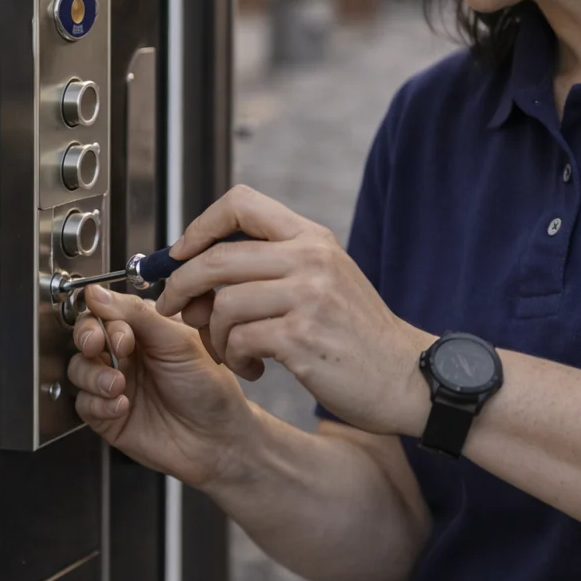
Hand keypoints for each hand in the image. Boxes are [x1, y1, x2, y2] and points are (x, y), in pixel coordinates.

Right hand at [67, 283, 255, 487]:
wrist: (217, 440)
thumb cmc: (209, 389)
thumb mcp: (178, 341)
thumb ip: (137, 314)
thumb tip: (97, 292)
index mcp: (145, 329)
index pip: (107, 310)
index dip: (103, 316)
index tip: (117, 329)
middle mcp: (127, 354)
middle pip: (86, 335)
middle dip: (88, 338)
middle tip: (99, 346)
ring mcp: (115, 384)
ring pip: (79, 368)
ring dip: (94, 374)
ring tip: (118, 384)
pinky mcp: (107, 415)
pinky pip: (84, 403)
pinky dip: (98, 403)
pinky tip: (122, 406)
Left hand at [155, 185, 434, 436]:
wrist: (405, 378)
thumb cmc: (357, 334)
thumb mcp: (325, 278)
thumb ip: (274, 263)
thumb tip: (201, 263)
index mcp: (311, 238)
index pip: (240, 202)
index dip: (199, 226)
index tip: (179, 255)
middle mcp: (310, 259)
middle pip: (216, 258)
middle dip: (181, 285)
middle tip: (175, 308)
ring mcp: (308, 297)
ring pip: (223, 305)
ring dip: (214, 335)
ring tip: (232, 352)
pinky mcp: (302, 338)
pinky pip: (239, 340)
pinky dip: (235, 359)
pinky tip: (254, 368)